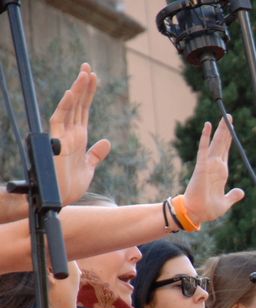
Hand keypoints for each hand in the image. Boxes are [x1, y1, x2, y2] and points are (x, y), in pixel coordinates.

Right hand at [50, 63, 110, 204]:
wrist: (59, 200)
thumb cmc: (70, 186)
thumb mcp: (89, 168)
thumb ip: (96, 154)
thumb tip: (106, 142)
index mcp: (79, 137)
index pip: (84, 110)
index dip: (89, 93)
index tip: (94, 77)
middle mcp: (70, 133)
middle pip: (78, 104)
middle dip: (83, 85)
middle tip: (88, 66)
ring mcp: (63, 136)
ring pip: (70, 107)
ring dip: (78, 90)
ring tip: (85, 73)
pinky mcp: (56, 142)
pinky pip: (60, 120)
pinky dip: (66, 106)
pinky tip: (73, 93)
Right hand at [182, 117, 245, 223]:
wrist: (197, 214)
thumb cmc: (208, 209)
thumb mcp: (225, 202)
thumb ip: (233, 196)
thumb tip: (241, 192)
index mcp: (221, 173)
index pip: (225, 151)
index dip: (229, 140)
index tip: (232, 128)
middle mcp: (215, 166)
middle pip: (222, 144)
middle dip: (226, 130)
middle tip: (230, 115)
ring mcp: (208, 165)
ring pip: (215, 143)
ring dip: (220, 130)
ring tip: (225, 117)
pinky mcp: (201, 167)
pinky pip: (203, 149)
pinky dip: (205, 137)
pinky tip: (207, 126)